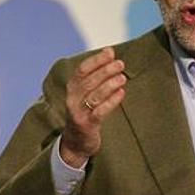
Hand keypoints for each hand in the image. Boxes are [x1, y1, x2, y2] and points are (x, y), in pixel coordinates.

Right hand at [60, 47, 127, 167]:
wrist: (75, 142)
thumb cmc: (85, 113)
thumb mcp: (84, 95)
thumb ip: (95, 78)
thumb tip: (110, 55)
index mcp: (71, 89)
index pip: (82, 70)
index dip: (96, 60)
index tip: (110, 52)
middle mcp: (72, 99)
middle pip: (89, 81)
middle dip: (105, 70)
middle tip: (120, 64)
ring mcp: (78, 113)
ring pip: (95, 95)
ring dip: (109, 84)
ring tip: (123, 77)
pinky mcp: (86, 125)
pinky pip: (100, 111)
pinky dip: (111, 102)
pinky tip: (121, 93)